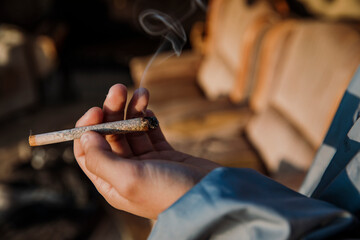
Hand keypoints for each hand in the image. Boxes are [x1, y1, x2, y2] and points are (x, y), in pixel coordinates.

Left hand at [74, 84, 219, 218]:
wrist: (209, 196)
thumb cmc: (168, 193)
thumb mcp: (129, 179)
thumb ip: (101, 159)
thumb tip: (85, 136)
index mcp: (111, 181)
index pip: (87, 152)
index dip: (88, 128)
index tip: (97, 110)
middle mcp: (125, 171)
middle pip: (109, 135)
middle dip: (112, 110)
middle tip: (119, 89)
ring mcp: (146, 161)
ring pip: (131, 130)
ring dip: (132, 109)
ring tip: (141, 91)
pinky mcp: (164, 153)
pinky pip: (149, 131)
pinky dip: (147, 118)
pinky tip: (148, 106)